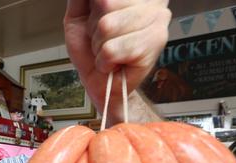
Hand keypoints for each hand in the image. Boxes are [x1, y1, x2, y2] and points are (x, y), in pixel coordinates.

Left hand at [64, 0, 170, 117]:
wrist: (100, 82)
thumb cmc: (92, 50)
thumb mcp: (78, 16)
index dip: (94, 10)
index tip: (98, 23)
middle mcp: (151, 2)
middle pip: (105, 3)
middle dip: (94, 28)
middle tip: (103, 41)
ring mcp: (157, 20)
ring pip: (107, 26)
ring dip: (99, 46)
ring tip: (108, 52)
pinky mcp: (155, 43)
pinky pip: (112, 49)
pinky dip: (104, 61)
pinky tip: (115, 63)